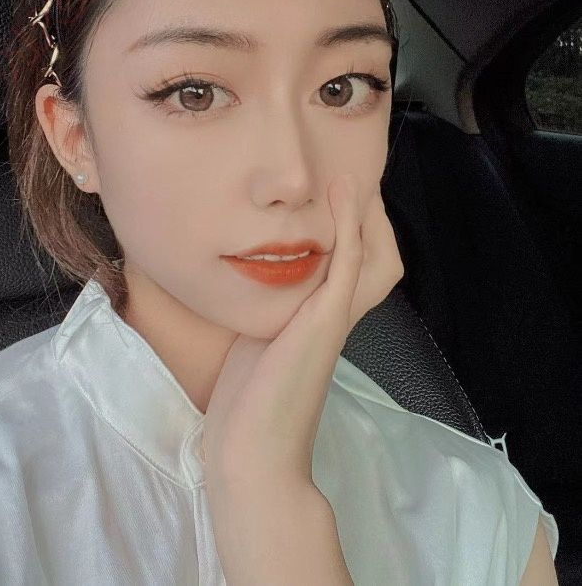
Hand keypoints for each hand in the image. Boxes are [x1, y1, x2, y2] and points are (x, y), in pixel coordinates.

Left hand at [202, 173, 403, 490]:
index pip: (358, 268)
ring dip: (367, 215)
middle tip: (359, 184)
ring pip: (373, 256)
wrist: (251, 450)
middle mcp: (337, 316)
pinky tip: (343, 190)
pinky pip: (348, 262)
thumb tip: (253, 282)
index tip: (343, 197)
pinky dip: (350, 224)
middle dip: (372, 220)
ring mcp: (335, 318)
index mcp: (324, 321)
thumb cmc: (249, 402)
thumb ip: (268, 310)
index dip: (358, 232)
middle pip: (380, 260)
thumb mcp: (259, 339)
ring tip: (354, 180)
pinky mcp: (325, 320)